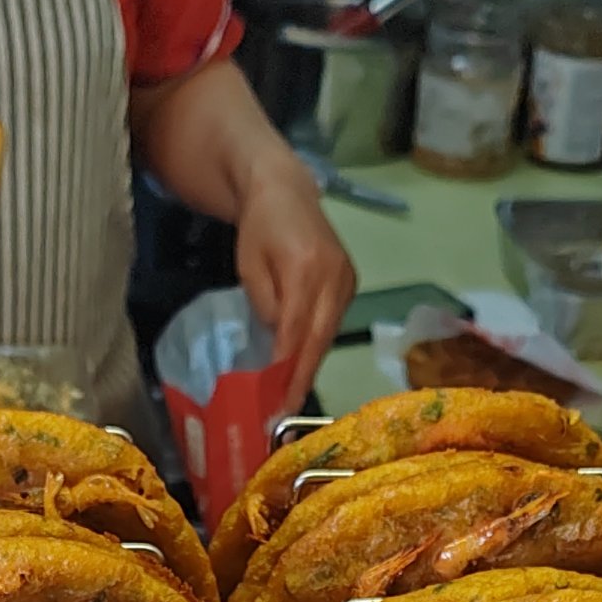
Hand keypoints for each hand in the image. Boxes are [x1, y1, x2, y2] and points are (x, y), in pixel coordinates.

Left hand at [235, 160, 355, 406]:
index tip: (277, 399)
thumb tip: (281, 345)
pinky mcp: (352, 282)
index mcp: (306, 267)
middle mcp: (335, 275)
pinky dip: (318, 345)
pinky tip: (303, 365)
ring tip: (291, 395)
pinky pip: (334, 322)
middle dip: (303, 376)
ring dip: (311, 364)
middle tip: (287, 410)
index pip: (296, 329)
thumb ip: (267, 307)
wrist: (286, 191)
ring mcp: (348, 279)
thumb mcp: (249, 268)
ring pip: (329, 333)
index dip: (288, 367)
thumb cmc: (260, 228)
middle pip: (320, 338)